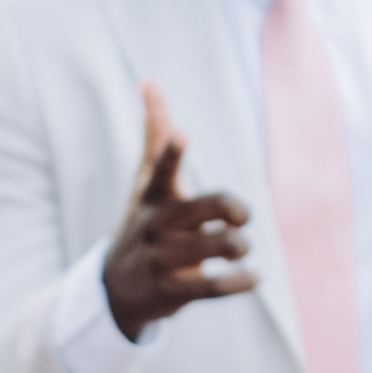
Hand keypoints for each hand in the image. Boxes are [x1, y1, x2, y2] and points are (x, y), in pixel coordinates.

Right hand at [100, 81, 258, 340]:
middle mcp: (155, 224)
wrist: (116, 288)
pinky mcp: (171, 292)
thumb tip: (149, 80)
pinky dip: (241, 281)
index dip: (173, 152)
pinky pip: (213, 288)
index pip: (161, 167)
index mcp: (153, 194)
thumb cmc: (144, 221)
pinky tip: (254, 276)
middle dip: (232, 209)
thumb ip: (154, 133)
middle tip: (242, 218)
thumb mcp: (146, 180)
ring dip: (238, 247)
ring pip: (213, 247)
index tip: (182, 133)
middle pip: (203, 207)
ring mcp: (161, 259)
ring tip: (243, 248)